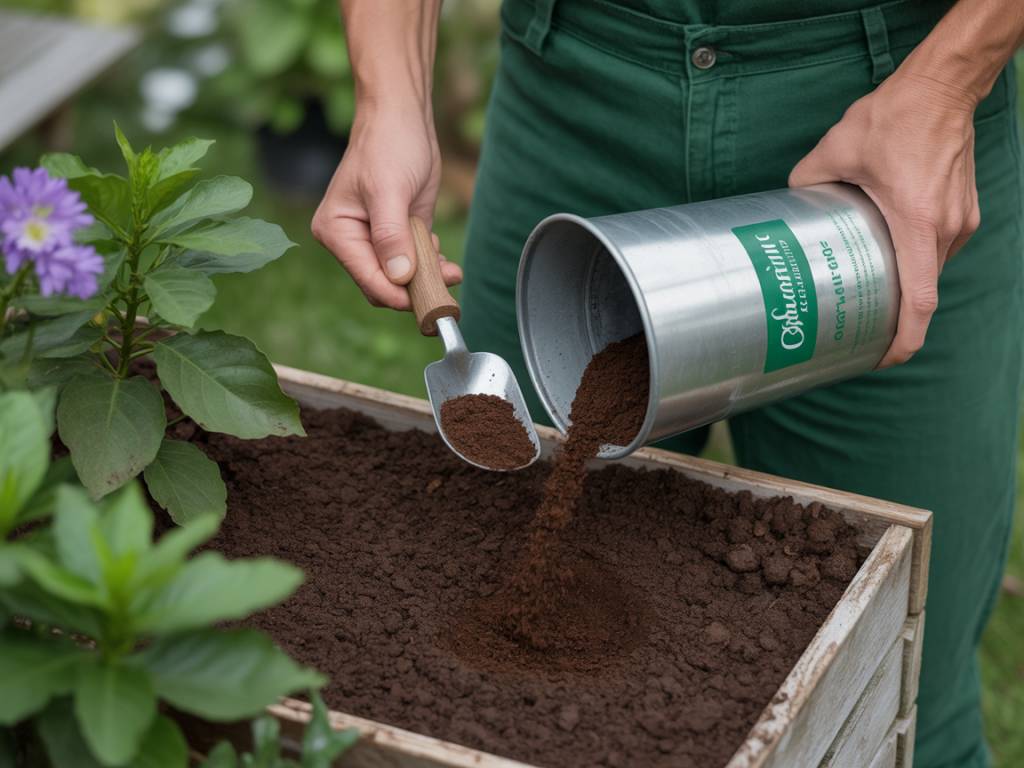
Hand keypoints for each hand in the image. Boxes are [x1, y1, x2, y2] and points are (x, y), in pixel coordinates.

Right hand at [312, 107, 462, 309]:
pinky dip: (431, 267)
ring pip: (401, 279)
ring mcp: (376, 239)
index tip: (427, 299)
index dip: (397, 294)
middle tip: (448, 280)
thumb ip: (391, 236)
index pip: (367, 278)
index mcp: (337, 231)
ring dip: (428, 278)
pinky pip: (414, 264)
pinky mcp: (399, 235)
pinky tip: (445, 259)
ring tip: (451, 269)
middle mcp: (352, 240)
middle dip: (415, 288)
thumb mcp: (389, 190)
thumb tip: (399, 277)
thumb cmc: (389, 145)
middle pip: (383, 285)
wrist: (403, 118)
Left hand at [790, 71, 979, 366]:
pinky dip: (916, 257)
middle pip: (922, 288)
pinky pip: (938, 247)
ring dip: (904, 281)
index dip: (906, 337)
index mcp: (916, 221)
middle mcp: (945, 227)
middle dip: (895, 314)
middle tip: (858, 326)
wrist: (943, 87)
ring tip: (868, 286)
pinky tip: (887, 251)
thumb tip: (788, 204)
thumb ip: (806, 181)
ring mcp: (961, 219)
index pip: (920, 298)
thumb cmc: (894, 117)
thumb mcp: (835, 149)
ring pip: (931, 268)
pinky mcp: (964, 210)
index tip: (887, 358)